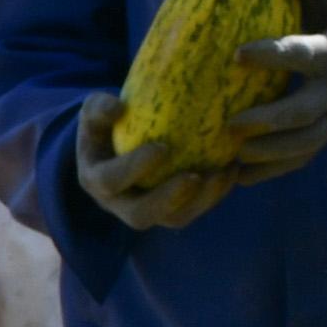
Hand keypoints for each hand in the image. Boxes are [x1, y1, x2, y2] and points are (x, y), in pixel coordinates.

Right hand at [81, 118, 239, 236]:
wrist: (116, 147)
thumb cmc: (105, 126)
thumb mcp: (94, 113)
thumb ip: (99, 109)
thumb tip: (118, 107)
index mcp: (96, 181)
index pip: (110, 181)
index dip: (134, 168)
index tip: (162, 148)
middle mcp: (119, 204)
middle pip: (141, 215)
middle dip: (170, 199)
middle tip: (194, 176)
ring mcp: (148, 210)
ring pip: (174, 218)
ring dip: (201, 200)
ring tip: (224, 173)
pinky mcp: (172, 209)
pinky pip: (194, 210)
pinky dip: (215, 194)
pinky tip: (232, 169)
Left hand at [232, 0, 326, 175]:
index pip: (304, 55)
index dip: (273, 56)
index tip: (237, 55)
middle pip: (304, 113)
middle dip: (268, 121)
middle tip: (230, 124)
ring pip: (304, 145)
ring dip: (269, 154)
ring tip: (232, 157)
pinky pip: (301, 158)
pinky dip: (272, 171)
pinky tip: (238, 178)